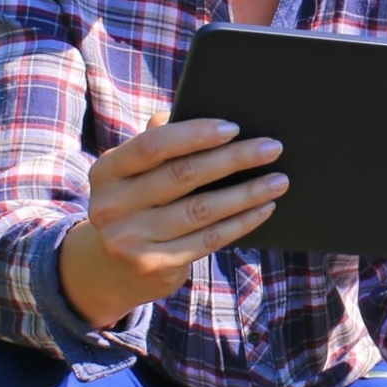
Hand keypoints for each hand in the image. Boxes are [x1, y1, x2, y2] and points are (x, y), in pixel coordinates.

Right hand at [59, 112, 286, 327]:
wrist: (114, 271)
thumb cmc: (137, 206)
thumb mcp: (134, 175)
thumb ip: (158, 144)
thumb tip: (205, 116)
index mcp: (107, 171)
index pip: (153, 146)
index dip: (194, 134)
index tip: (234, 127)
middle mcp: (111, 205)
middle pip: (183, 175)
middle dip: (233, 159)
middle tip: (272, 148)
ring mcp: (130, 239)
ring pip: (201, 209)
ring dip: (247, 193)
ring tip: (278, 180)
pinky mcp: (153, 266)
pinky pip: (208, 240)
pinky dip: (241, 222)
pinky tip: (263, 209)